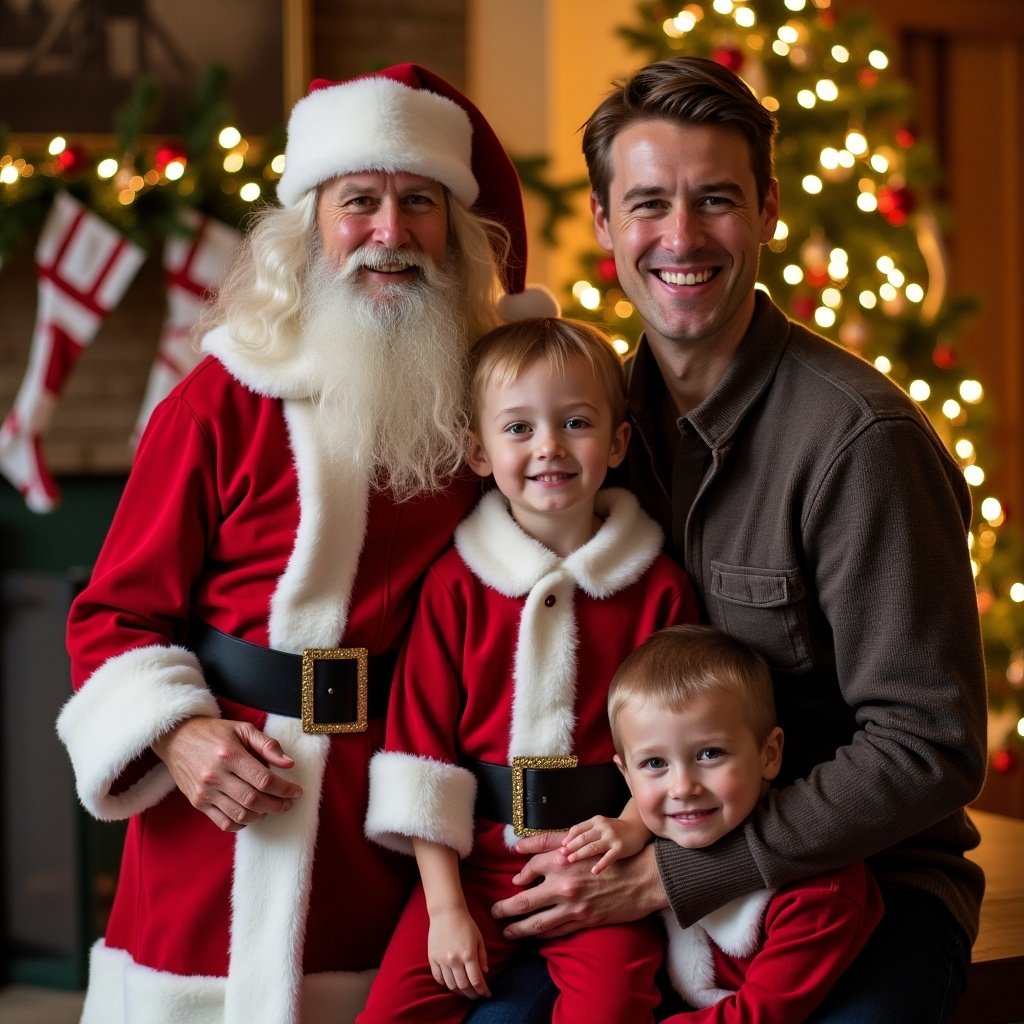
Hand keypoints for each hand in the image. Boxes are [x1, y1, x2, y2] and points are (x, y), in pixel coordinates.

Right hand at [152, 716, 301, 831]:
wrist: (177, 738)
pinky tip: (252, 815)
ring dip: (262, 815)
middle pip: (254, 800)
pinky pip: (223, 823)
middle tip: (288, 803)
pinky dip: (242, 824)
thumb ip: (268, 745)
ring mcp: (205, 792)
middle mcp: (216, 775)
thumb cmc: (214, 732)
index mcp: (230, 755)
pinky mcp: (197, 802)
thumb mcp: (243, 729)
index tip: (296, 792)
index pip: (264, 780)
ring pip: (240, 815)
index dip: (284, 789)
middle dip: (277, 805)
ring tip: (272, 808)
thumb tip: (289, 764)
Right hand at [427, 905, 490, 999]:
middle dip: (472, 994)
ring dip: (459, 991)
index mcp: (468, 954)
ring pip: (450, 985)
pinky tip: (452, 984)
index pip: (476, 980)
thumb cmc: (465, 923)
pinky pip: (438, 978)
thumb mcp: (479, 938)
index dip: (483, 990)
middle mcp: (454, 960)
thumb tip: (485, 972)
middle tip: (477, 995)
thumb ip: (483, 956)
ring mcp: (442, 960)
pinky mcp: (432, 958)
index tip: (487, 994)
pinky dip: (445, 984)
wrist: (446, 912)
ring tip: (465, 992)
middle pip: (464, 986)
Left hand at [490, 834, 665, 939]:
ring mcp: (573, 906)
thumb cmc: (612, 858)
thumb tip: (525, 850)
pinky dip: (542, 936)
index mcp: (561, 861)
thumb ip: (553, 846)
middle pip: (523, 902)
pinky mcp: (584, 921)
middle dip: (505, 909)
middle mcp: (563, 885)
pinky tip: (534, 937)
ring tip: (507, 931)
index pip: (528, 870)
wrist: (643, 878)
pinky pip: (556, 932)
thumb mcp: (582, 845)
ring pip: (536, 923)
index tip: (512, 884)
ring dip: (518, 929)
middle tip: (494, 913)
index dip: (518, 877)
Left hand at [561, 814, 650, 873]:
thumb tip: (568, 843)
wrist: (637, 828)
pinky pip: (609, 857)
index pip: (578, 828)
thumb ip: (587, 831)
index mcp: (596, 821)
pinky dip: (601, 864)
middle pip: (583, 837)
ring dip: (580, 854)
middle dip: (571, 847)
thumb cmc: (616, 829)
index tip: (561, 846)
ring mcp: (612, 837)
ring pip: (593, 846)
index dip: (569, 838)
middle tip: (561, 855)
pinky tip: (594, 871)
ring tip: (571, 860)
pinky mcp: (620, 847)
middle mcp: (603, 827)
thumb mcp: (601, 825)